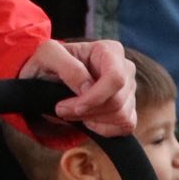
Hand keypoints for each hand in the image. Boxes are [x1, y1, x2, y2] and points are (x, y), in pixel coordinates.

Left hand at [18, 39, 135, 137]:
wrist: (48, 79)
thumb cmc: (49, 63)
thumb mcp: (48, 55)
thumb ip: (67, 67)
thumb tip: (88, 88)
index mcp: (111, 50)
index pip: (116, 78)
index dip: (96, 97)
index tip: (74, 107)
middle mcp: (125, 69)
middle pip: (118, 100)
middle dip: (89, 111)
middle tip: (62, 110)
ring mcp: (130, 90)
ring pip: (122, 115)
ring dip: (93, 119)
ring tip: (73, 113)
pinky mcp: (129, 109)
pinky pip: (125, 126)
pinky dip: (104, 129)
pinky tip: (88, 120)